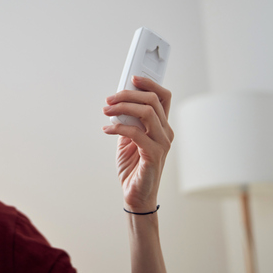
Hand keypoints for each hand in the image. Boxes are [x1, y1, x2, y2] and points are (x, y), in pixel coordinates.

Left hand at [102, 76, 173, 211]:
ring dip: (122, 108)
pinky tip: (106, 129)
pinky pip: (136, 133)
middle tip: (109, 99)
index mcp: (162, 126)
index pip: (163, 97)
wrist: (135, 194)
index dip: (150, 84)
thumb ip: (128, 121)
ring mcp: (162, 144)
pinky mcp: (154, 155)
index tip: (132, 78)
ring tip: (106, 111)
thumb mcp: (128, 138)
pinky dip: (118, 127)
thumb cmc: (133, 166)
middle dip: (128, 95)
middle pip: (152, 101)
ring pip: (147, 113)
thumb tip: (117, 103)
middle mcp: (166, 132)